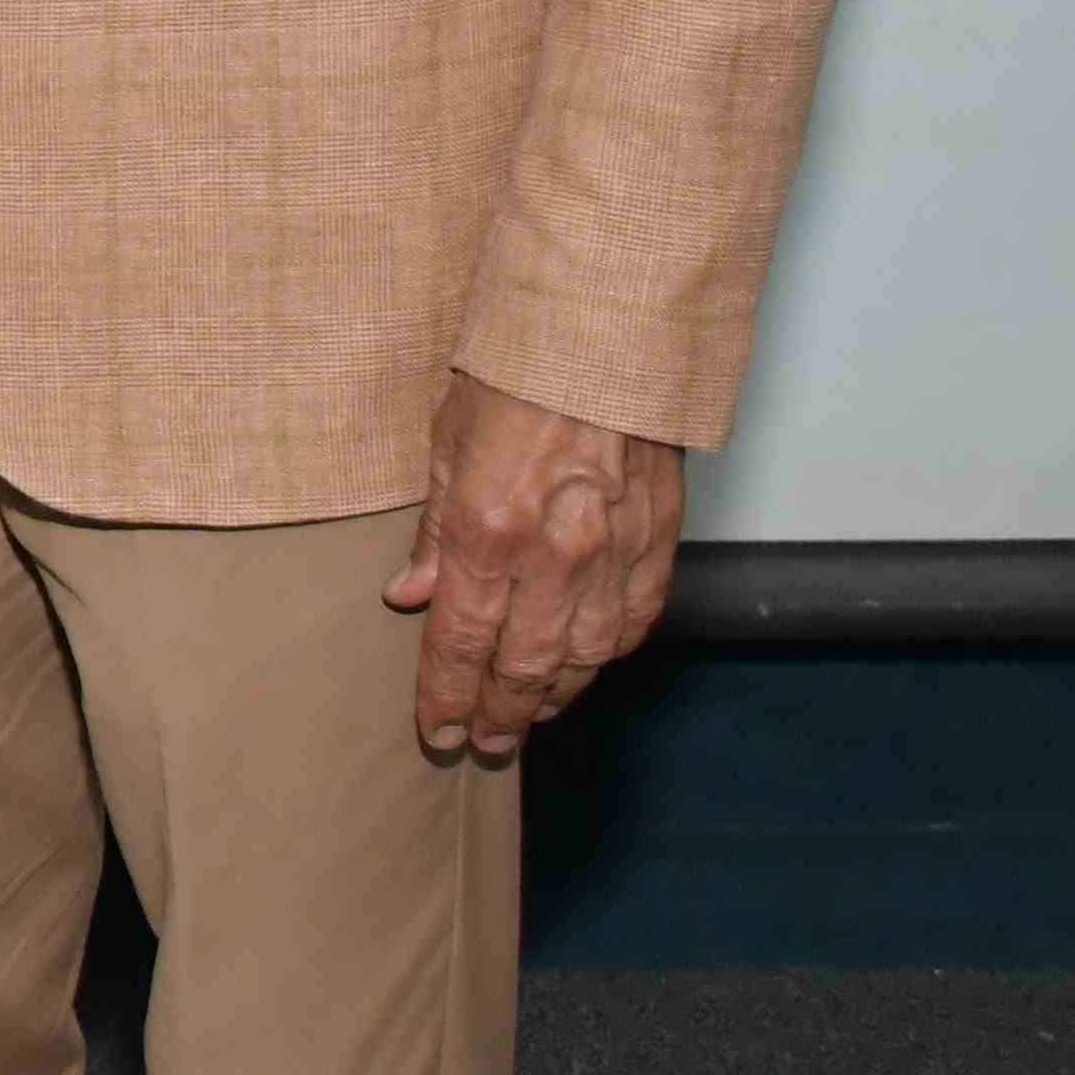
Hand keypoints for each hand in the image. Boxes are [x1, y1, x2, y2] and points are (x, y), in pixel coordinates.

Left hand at [386, 371, 684, 760]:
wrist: (606, 330)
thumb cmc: (513, 372)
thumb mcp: (446, 441)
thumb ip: (434, 530)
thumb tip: (412, 596)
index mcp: (490, 528)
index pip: (462, 640)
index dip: (448, 694)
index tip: (438, 731)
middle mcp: (557, 554)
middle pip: (526, 664)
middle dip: (499, 712)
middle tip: (482, 744)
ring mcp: (618, 552)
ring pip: (587, 656)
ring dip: (554, 695)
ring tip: (526, 717)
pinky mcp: (663, 541)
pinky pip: (636, 621)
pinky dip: (610, 655)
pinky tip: (586, 667)